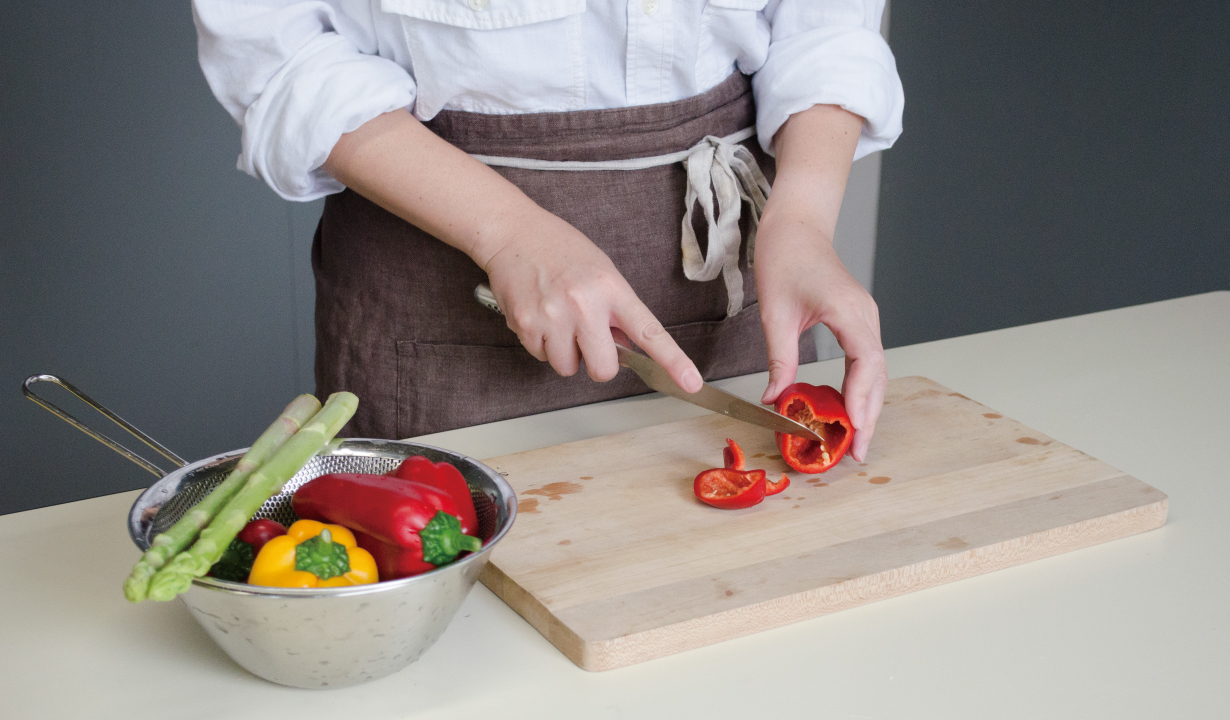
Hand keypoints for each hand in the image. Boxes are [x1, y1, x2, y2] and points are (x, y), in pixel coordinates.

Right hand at [482, 211, 703, 391]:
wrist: (514, 231)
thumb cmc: (560, 249)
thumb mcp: (601, 271)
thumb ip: (616, 309)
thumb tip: (626, 347)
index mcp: (612, 289)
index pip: (649, 332)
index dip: (674, 361)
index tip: (691, 383)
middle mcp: (585, 304)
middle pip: (604, 369)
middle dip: (597, 364)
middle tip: (587, 340)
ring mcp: (554, 316)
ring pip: (568, 367)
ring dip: (565, 352)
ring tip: (557, 318)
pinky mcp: (526, 324)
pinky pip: (541, 356)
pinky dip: (541, 343)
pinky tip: (538, 314)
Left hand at [755, 103, 885, 461]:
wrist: (797, 224)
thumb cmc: (784, 256)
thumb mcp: (775, 313)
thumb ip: (780, 359)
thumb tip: (775, 399)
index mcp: (849, 310)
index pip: (865, 364)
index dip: (861, 401)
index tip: (855, 430)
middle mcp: (866, 316)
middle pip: (877, 374)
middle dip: (869, 415)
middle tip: (856, 452)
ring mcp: (866, 317)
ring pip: (875, 370)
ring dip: (867, 404)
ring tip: (854, 439)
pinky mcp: (858, 320)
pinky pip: (865, 360)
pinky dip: (860, 387)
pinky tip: (847, 409)